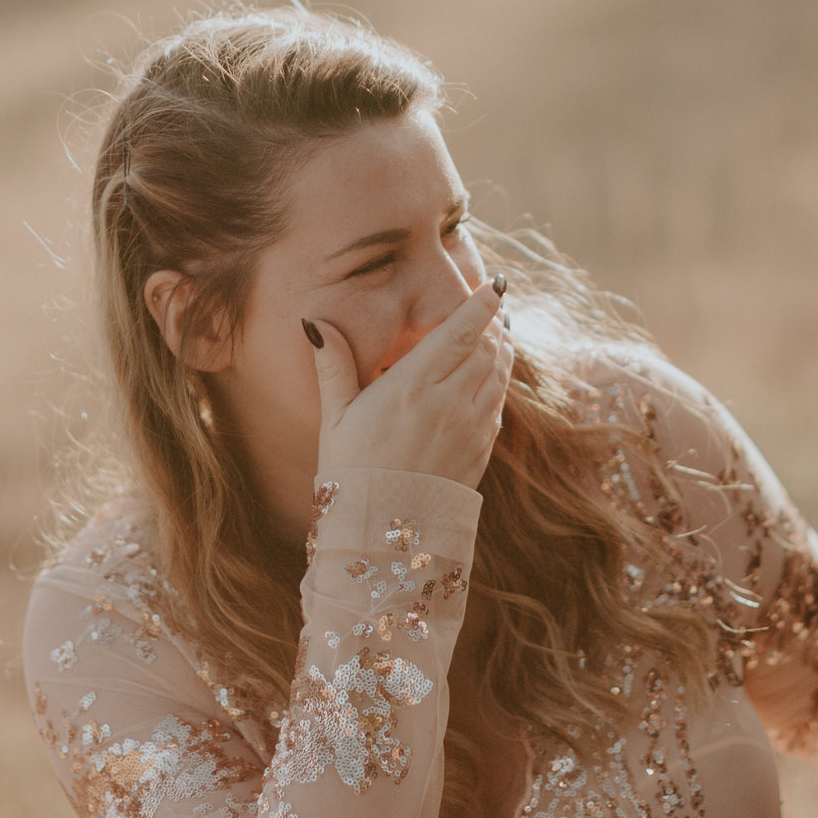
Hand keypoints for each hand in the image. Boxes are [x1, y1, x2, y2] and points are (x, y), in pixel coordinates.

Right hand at [307, 278, 512, 489]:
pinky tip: (493, 378)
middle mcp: (448, 403)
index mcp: (412, 387)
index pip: (459, 332)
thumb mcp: (335, 416)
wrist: (381, 534)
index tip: (496, 283)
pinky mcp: (480, 452)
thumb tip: (315, 322)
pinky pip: (498, 407)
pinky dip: (500, 384)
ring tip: (500, 334)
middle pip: (485, 349)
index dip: (482, 304)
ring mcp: (469, 429)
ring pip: (499, 376)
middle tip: (494, 307)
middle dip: (492, 324)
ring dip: (503, 351)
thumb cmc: (350, 471)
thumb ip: (334, 365)